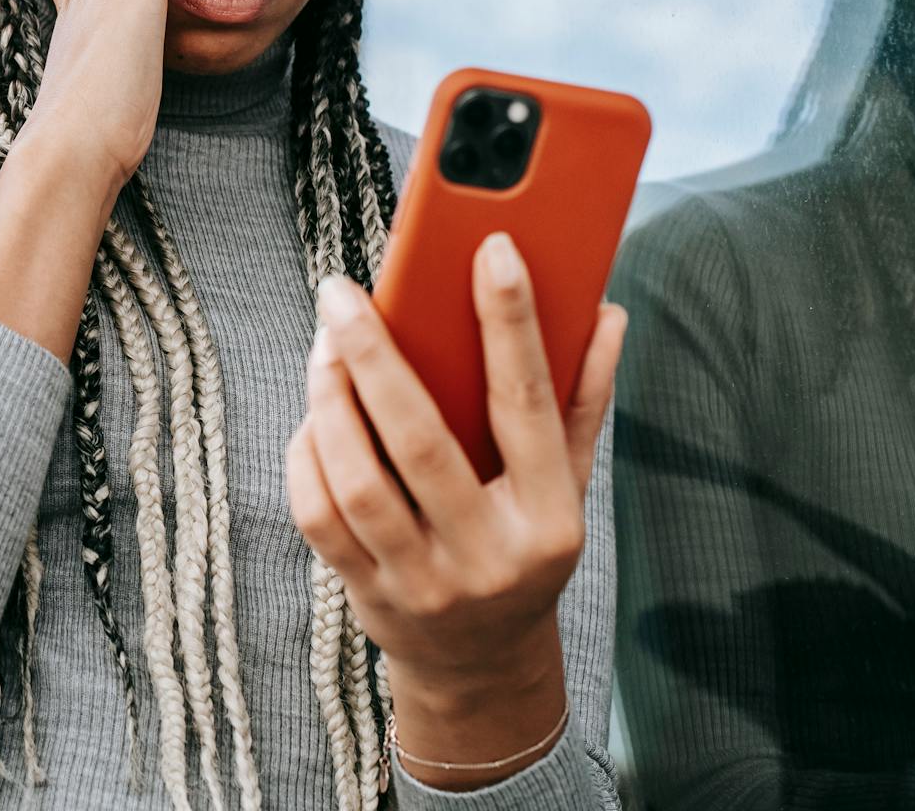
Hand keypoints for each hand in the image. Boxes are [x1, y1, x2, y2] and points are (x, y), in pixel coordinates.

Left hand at [284, 232, 625, 740]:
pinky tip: (313, 415)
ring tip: (323, 345)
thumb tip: (607, 312)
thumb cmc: (523, 547)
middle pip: (421, 442)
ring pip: (358, 481)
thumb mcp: (568, 484)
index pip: (529, 405)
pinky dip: (307, 455)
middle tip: (339, 291)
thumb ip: (582, 399)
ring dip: (328, 402)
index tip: (491, 248)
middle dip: (374, 356)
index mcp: (550, 517)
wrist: (483, 665)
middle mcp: (489, 554)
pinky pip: (318, 515)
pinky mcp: (368, 594)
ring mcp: (424, 581)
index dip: (512, 323)